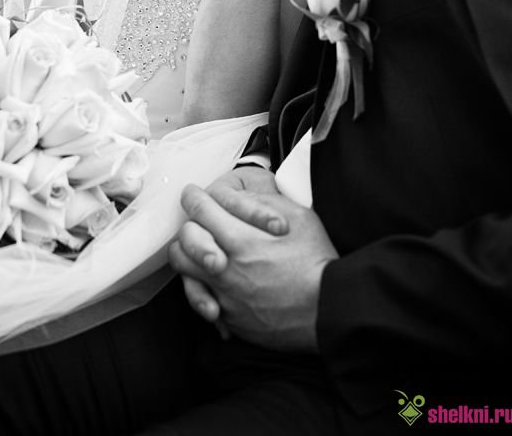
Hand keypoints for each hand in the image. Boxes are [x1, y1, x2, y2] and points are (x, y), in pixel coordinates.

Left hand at [169, 181, 336, 350]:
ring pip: (185, 269)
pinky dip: (201, 287)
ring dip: (188, 254)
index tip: (193, 194)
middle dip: (189, 224)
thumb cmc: (315, 261)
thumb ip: (261, 202)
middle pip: (184, 238)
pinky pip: (200, 298)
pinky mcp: (229, 316)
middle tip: (197, 221)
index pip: (199, 208)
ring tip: (199, 249)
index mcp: (239, 237)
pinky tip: (214, 281)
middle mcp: (225, 266)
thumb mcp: (296, 216)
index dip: (193, 196)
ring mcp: (224, 293)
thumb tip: (237, 195)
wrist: (327, 309)